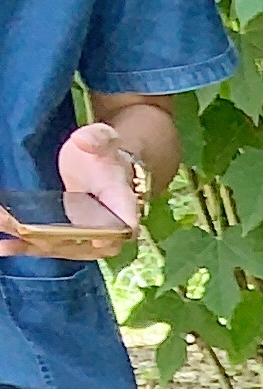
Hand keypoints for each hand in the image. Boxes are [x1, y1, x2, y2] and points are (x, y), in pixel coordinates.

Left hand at [3, 126, 143, 261]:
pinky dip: (26, 246)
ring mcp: (84, 234)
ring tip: (5, 246)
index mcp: (122, 205)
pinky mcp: (66, 235)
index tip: (95, 240)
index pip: (125, 227)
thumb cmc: (104, 152)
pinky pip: (48, 245)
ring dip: (33, 247)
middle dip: (54, 243)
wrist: (99, 163)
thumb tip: (83, 141)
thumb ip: (96, 139)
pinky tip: (4, 247)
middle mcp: (106, 227)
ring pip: (62, 249)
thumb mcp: (104, 138)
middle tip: (26, 234)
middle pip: (85, 246)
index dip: (111, 237)